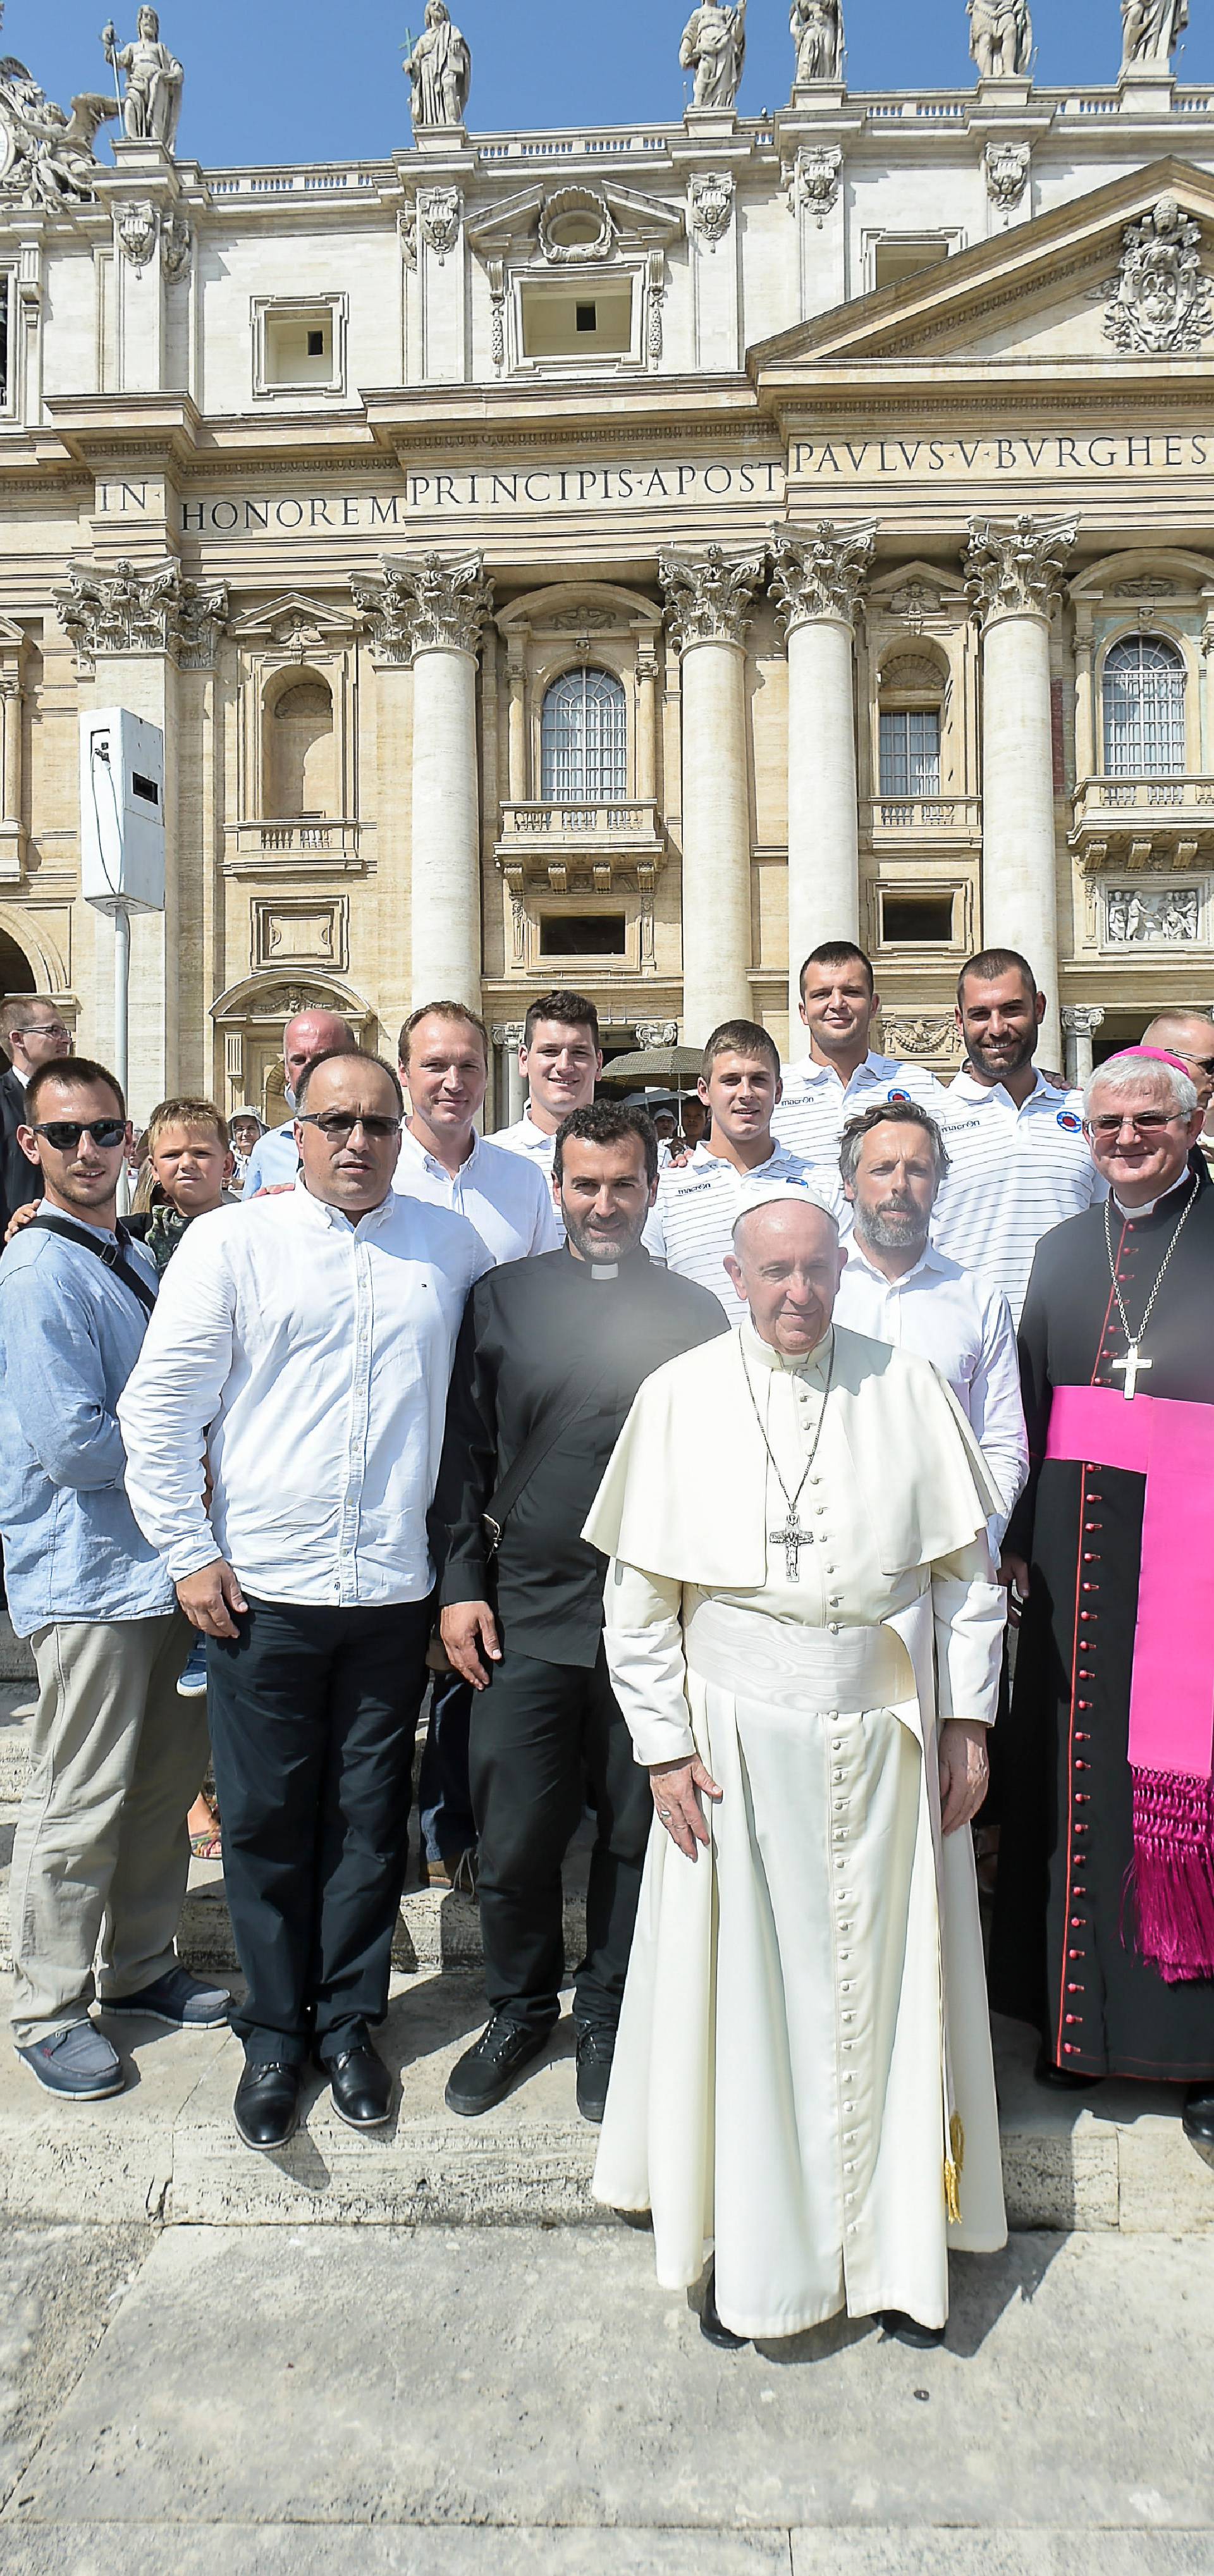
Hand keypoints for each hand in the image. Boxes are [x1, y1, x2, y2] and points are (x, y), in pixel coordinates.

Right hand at [4, 1201, 40, 1245]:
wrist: (27, 1223)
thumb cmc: (31, 1216)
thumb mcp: (33, 1210)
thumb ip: (35, 1206)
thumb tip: (38, 1201)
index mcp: (23, 1211)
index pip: (26, 1210)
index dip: (30, 1212)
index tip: (34, 1214)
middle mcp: (17, 1217)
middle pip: (18, 1217)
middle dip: (23, 1218)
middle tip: (27, 1220)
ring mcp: (13, 1225)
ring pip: (12, 1225)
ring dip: (13, 1227)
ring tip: (16, 1230)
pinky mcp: (11, 1233)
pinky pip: (8, 1234)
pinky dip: (8, 1237)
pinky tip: (10, 1240)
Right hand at [177, 1559, 247, 1639]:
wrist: (190, 1553)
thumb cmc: (210, 1562)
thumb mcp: (228, 1577)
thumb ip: (234, 1595)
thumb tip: (242, 1610)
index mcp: (210, 1599)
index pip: (222, 1621)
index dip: (229, 1629)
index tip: (235, 1633)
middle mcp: (197, 1604)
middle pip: (209, 1626)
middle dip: (220, 1633)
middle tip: (227, 1634)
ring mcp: (188, 1603)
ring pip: (198, 1624)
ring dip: (208, 1630)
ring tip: (217, 1630)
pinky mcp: (182, 1599)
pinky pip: (190, 1616)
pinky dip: (197, 1622)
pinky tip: (203, 1621)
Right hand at [440, 1599, 501, 1689]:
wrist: (458, 1589)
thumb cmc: (473, 1603)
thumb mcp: (487, 1619)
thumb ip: (490, 1640)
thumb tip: (496, 1657)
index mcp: (462, 1639)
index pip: (471, 1662)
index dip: (479, 1673)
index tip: (486, 1681)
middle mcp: (451, 1641)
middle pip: (461, 1665)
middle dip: (471, 1676)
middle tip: (480, 1685)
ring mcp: (445, 1638)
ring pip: (453, 1661)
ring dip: (463, 1671)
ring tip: (472, 1678)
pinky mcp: (444, 1634)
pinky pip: (450, 1653)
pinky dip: (457, 1662)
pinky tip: (462, 1664)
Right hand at [649, 1754, 721, 1860]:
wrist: (660, 1748)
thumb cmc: (678, 1755)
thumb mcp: (696, 1765)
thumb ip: (706, 1781)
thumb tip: (717, 1792)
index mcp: (682, 1792)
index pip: (692, 1817)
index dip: (699, 1831)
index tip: (704, 1841)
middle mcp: (671, 1799)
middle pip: (679, 1826)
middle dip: (686, 1842)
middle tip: (692, 1854)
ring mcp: (662, 1799)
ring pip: (669, 1824)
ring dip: (676, 1838)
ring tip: (682, 1848)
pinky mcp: (656, 1796)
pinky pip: (661, 1816)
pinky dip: (667, 1827)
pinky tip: (671, 1831)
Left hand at [938, 1718, 989, 1835]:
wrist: (969, 1726)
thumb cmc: (955, 1738)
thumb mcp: (940, 1759)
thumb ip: (941, 1781)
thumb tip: (940, 1797)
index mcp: (964, 1779)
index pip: (955, 1807)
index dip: (948, 1819)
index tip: (942, 1825)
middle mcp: (976, 1781)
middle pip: (965, 1809)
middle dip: (956, 1822)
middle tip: (947, 1829)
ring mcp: (982, 1779)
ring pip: (974, 1805)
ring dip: (965, 1817)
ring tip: (957, 1823)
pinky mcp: (985, 1775)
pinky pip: (981, 1797)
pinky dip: (974, 1807)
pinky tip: (970, 1809)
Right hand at [998, 1551, 1029, 1629]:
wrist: (994, 1549)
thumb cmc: (1004, 1557)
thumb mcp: (1018, 1566)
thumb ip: (1023, 1581)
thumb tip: (1025, 1595)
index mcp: (998, 1585)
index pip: (1005, 1604)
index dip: (1011, 1613)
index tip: (1018, 1621)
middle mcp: (995, 1588)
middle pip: (1003, 1606)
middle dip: (1011, 1616)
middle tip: (1017, 1624)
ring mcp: (995, 1587)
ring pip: (1003, 1602)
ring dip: (1010, 1610)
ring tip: (1017, 1619)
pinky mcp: (997, 1584)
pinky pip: (1004, 1596)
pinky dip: (1009, 1602)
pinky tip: (1017, 1605)